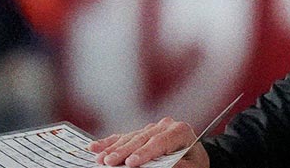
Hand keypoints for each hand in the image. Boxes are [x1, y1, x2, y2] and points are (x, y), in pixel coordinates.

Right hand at [89, 118, 208, 167]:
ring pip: (130, 137)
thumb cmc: (193, 162)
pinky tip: (95, 146)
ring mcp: (152, 128)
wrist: (193, 156)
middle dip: (123, 151)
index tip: (131, 162)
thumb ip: (180, 165)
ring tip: (100, 158)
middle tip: (109, 162)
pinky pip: (124, 136)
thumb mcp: (193, 165)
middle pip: (141, 138)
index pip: (160, 141)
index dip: (144, 152)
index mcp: (180, 131)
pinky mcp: (142, 133)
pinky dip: (109, 142)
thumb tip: (165, 166)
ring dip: (113, 148)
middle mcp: (165, 126)